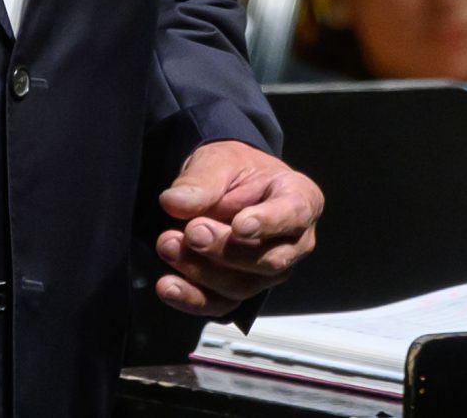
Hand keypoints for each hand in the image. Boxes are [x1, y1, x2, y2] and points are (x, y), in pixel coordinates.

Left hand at [153, 140, 322, 316]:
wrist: (222, 187)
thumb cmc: (233, 170)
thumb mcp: (218, 161)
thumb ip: (201, 181)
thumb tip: (175, 202)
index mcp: (299, 199)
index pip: (294, 214)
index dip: (269, 223)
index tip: (240, 225)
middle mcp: (293, 242)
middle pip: (268, 260)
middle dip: (225, 250)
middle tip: (192, 231)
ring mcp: (269, 272)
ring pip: (242, 286)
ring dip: (201, 271)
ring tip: (167, 246)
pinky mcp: (242, 290)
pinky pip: (221, 305)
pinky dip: (192, 298)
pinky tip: (167, 286)